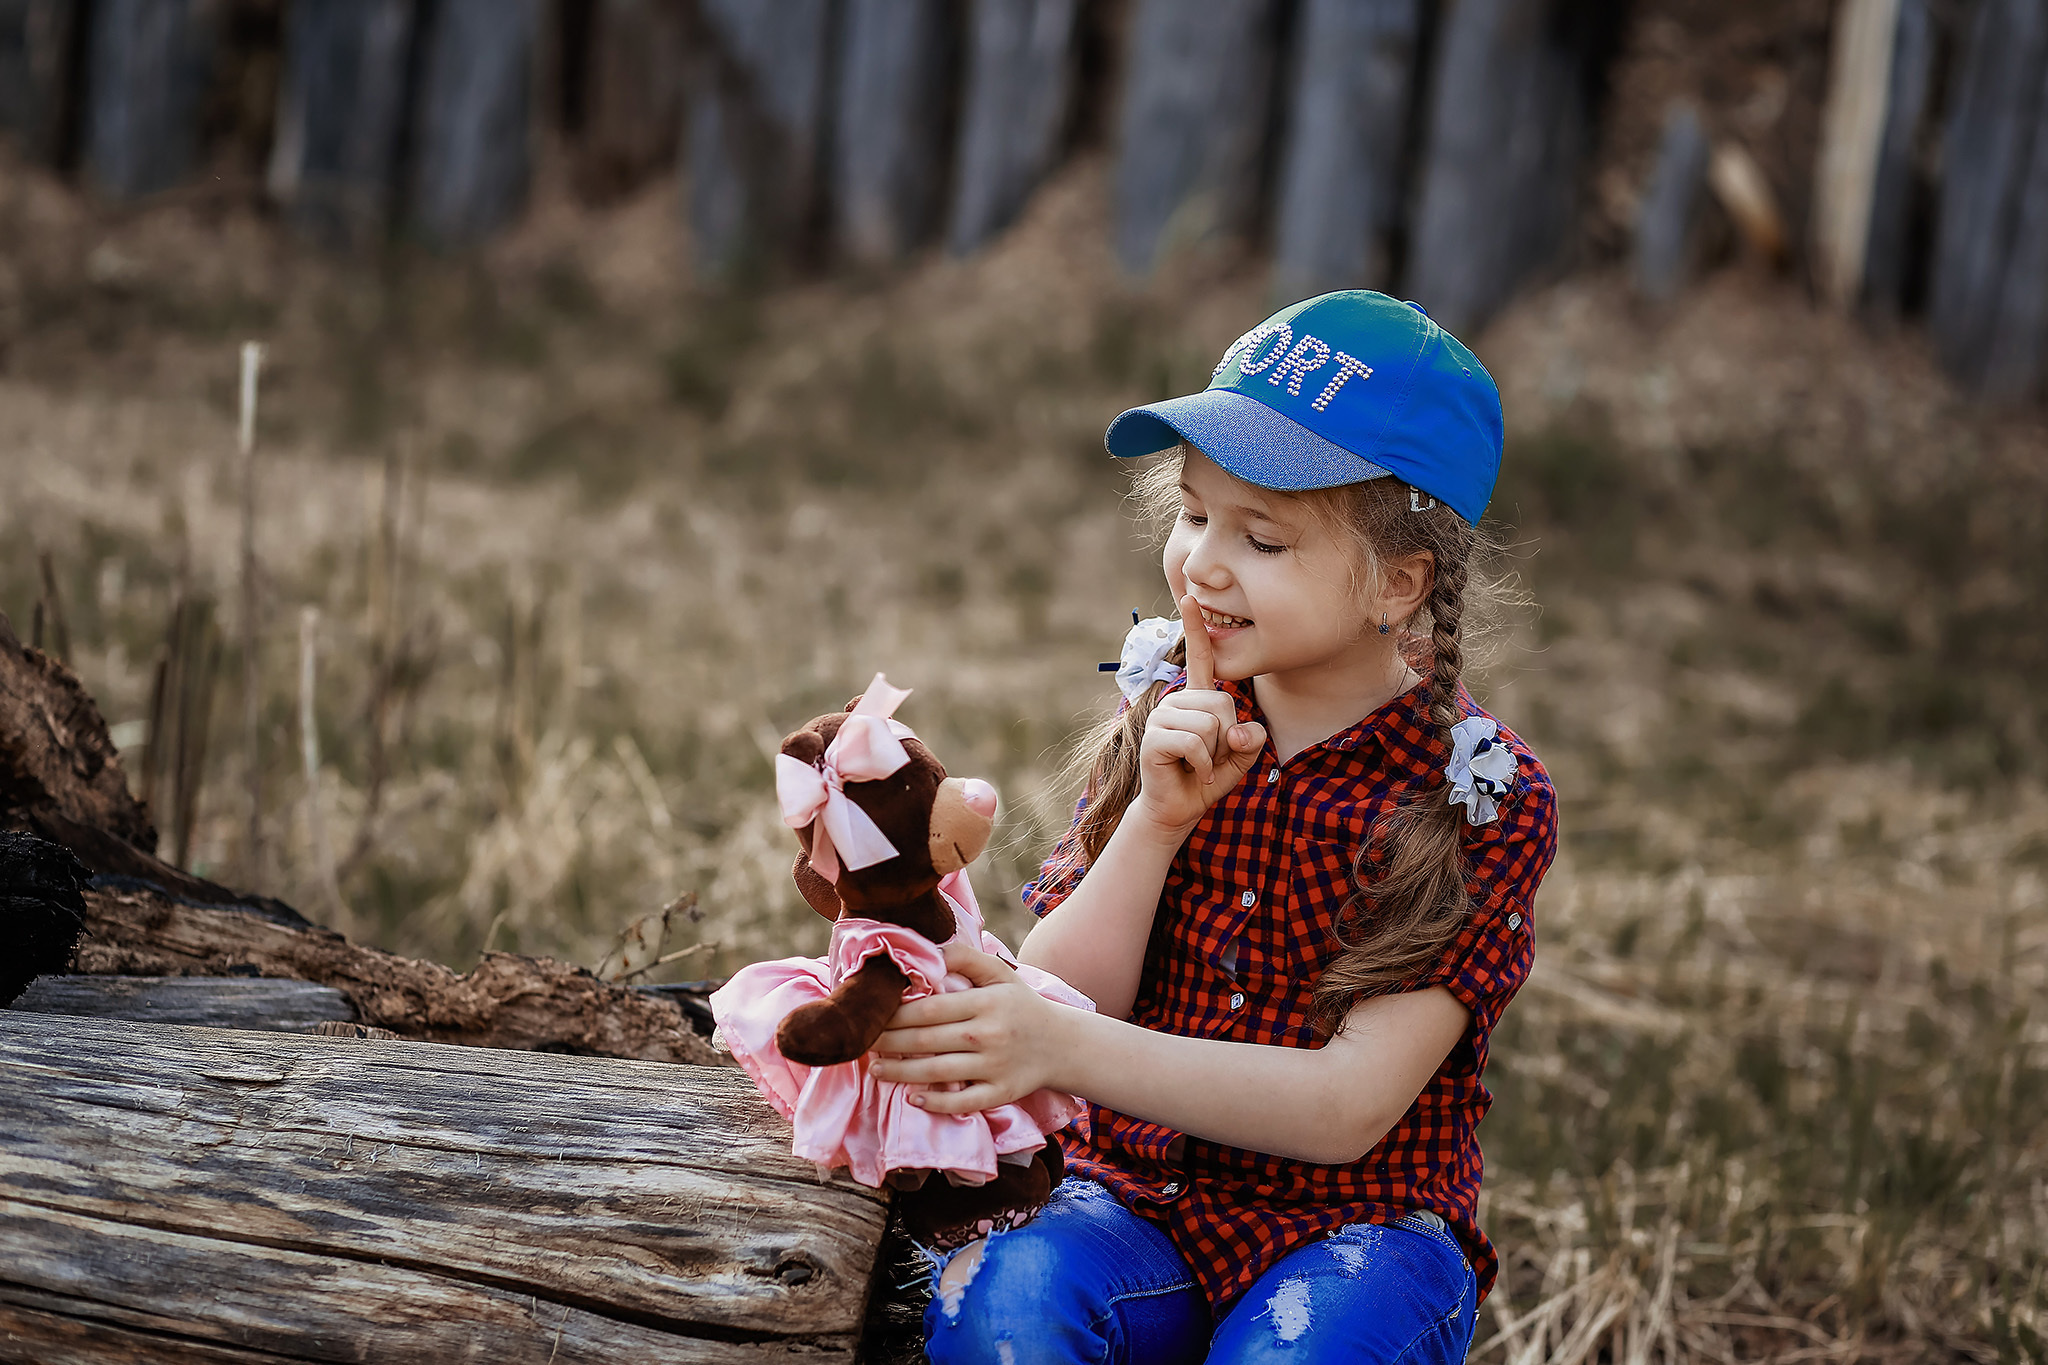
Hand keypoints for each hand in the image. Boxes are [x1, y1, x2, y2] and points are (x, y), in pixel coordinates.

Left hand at [867, 942, 1073, 1113]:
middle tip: (863, 1043)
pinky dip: (935, 1104)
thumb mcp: (1000, 973)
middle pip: (925, 1041)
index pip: (928, 1009)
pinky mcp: (1001, 1092)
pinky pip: (963, 1102)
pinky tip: (912, 1099)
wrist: (1062, 1044)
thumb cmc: (1020, 1006)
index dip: (894, 1014)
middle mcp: (988, 1034)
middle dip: (888, 1043)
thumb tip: (928, 951)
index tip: (872, 1016)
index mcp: (984, 1003)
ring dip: (900, 1073)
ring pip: (937, 1073)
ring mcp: (994, 1066)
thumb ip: (964, 957)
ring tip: (876, 1070)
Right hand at [1131, 594, 1266, 835]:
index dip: (1194, 629)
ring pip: (1210, 725)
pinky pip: (1195, 743)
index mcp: (1197, 698)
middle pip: (1223, 704)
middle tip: (1211, 756)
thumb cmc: (1207, 778)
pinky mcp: (1154, 738)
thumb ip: (1251, 739)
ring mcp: (1162, 717)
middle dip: (1227, 738)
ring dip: (1214, 754)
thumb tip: (1240, 729)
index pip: (1199, 658)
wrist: (1178, 809)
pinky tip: (1193, 773)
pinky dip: (1203, 765)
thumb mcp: (1241, 756)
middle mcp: (1177, 701)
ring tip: (1199, 764)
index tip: (1189, 597)